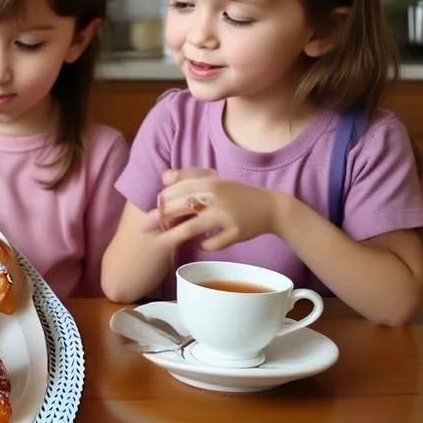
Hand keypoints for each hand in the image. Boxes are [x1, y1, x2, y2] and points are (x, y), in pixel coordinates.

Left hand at [147, 169, 281, 250]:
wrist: (271, 207)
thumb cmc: (236, 194)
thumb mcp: (214, 181)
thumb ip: (188, 177)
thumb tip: (163, 177)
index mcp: (208, 182)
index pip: (174, 191)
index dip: (160, 203)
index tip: (154, 211)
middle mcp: (215, 197)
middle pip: (178, 208)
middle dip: (160, 219)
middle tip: (150, 227)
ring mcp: (226, 215)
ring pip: (192, 227)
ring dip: (177, 233)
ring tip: (171, 237)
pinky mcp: (236, 232)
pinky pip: (213, 243)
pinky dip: (206, 245)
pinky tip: (203, 244)